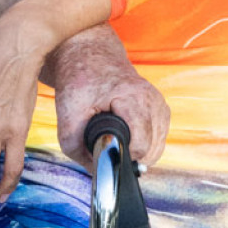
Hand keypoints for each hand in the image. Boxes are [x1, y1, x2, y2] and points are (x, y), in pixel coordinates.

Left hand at [50, 28, 169, 169]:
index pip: (141, 145)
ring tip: (115, 141)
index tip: (106, 155)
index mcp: (133, 98)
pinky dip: (145, 144)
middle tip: (107, 149)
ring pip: (158, 147)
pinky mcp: (161, 108)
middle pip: (152, 150)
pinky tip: (126, 137)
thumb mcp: (67, 116)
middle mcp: (153, 100)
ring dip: (138, 153)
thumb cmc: (78, 83)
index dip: (122, 157)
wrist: (90, 55)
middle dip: (129, 157)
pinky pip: (159, 138)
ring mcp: (159, 103)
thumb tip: (97, 173)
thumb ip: (76, 148)